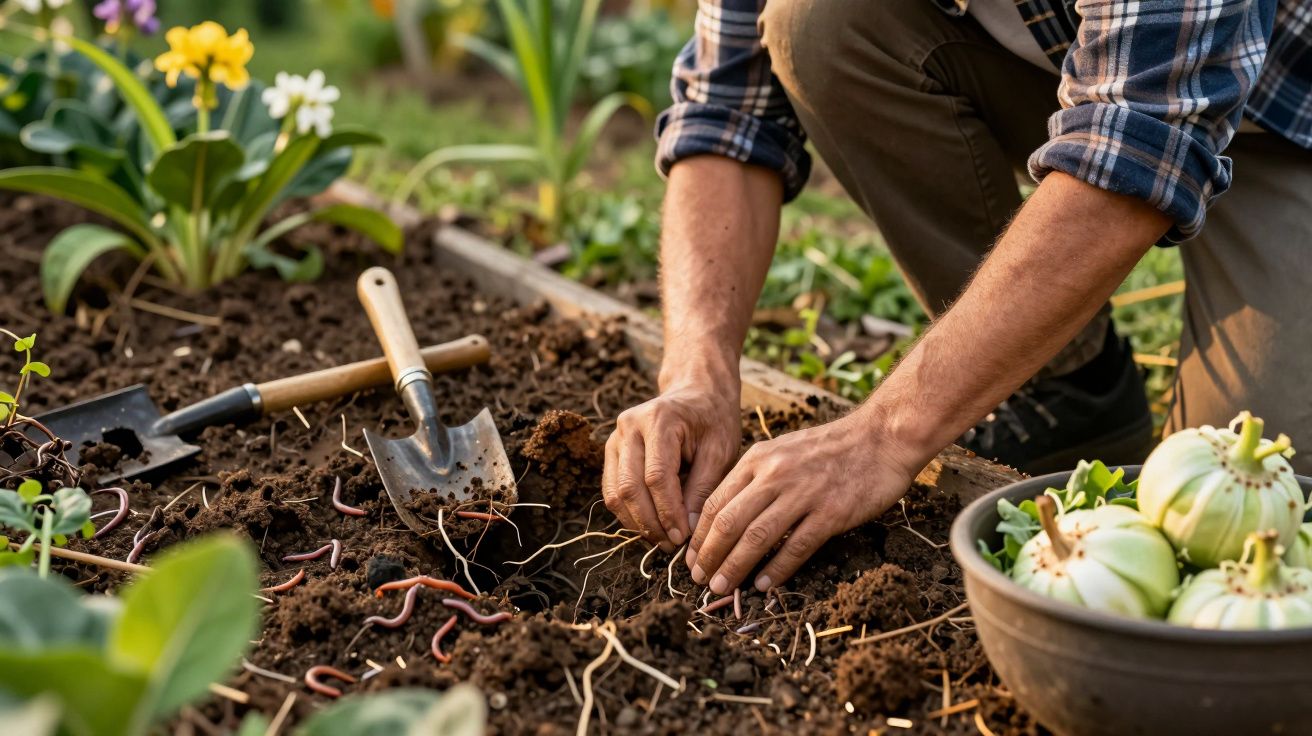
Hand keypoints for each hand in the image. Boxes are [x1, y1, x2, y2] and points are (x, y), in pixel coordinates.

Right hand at [602, 383, 740, 550]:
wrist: (696, 393)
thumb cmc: (713, 421)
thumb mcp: (720, 450)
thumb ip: (703, 488)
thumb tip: (688, 531)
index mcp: (659, 419)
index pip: (656, 476)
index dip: (668, 512)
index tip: (683, 537)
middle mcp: (629, 426)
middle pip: (630, 486)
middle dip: (650, 522)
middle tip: (672, 546)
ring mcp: (615, 438)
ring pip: (615, 492)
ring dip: (637, 523)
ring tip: (662, 540)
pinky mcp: (611, 451)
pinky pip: (612, 490)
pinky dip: (628, 513)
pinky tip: (650, 526)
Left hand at [686, 414, 916, 593]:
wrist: (881, 437)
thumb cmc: (831, 448)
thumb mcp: (783, 451)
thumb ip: (756, 477)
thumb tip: (728, 514)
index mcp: (758, 459)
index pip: (715, 502)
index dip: (699, 536)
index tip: (691, 558)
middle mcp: (775, 475)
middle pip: (729, 521)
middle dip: (709, 555)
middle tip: (700, 579)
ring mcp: (803, 493)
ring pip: (757, 537)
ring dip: (735, 567)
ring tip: (722, 588)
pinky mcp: (830, 512)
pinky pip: (796, 546)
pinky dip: (776, 569)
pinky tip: (763, 585)